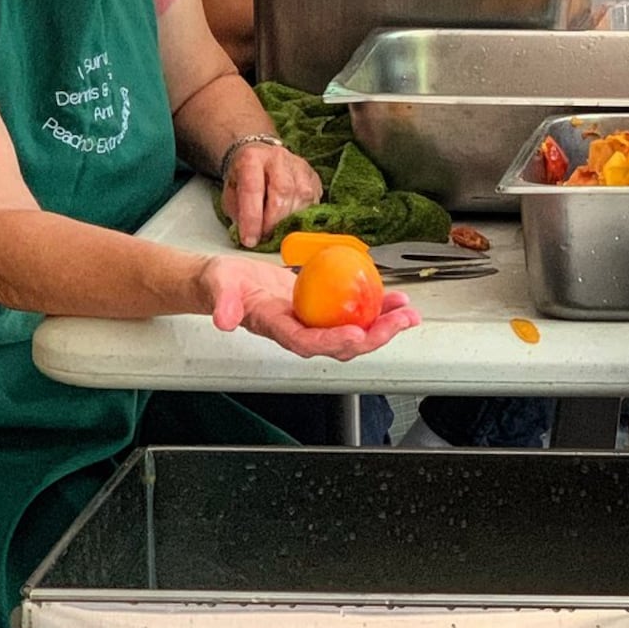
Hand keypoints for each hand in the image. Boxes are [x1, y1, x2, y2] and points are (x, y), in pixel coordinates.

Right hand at [203, 255, 421, 359]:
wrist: (225, 284)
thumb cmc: (222, 286)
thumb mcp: (219, 287)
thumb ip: (223, 303)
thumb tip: (224, 319)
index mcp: (277, 328)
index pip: (307, 342)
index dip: (332, 342)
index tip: (356, 335)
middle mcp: (300, 330)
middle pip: (340, 343)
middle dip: (373, 336)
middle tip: (400, 322)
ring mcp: (313, 321)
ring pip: (353, 331)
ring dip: (383, 325)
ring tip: (409, 313)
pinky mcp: (322, 309)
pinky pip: (353, 312)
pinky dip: (377, 307)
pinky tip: (396, 299)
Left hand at [220, 143, 321, 249]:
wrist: (260, 158)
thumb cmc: (244, 178)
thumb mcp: (231, 194)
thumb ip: (240, 213)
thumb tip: (253, 236)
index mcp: (251, 158)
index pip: (253, 189)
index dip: (252, 218)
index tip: (250, 240)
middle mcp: (277, 157)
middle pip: (282, 190)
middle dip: (274, 221)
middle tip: (266, 237)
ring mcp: (299, 165)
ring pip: (302, 196)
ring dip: (290, 220)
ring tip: (278, 230)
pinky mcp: (313, 175)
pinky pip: (314, 200)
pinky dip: (303, 216)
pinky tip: (292, 221)